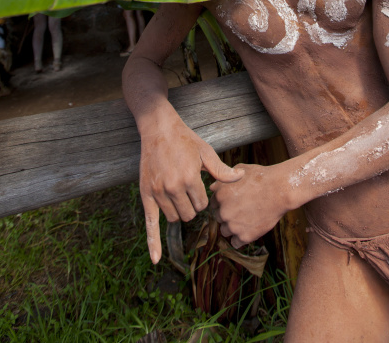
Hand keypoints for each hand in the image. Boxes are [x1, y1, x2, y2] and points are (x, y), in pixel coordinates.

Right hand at [139, 118, 243, 263]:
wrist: (159, 129)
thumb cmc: (185, 140)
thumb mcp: (206, 153)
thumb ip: (222, 170)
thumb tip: (241, 177)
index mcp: (190, 178)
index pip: (202, 205)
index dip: (203, 197)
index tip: (200, 183)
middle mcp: (173, 188)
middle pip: (189, 214)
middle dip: (193, 205)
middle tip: (190, 189)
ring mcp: (158, 193)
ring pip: (174, 218)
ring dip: (179, 210)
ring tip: (179, 192)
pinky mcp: (146, 195)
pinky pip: (149, 224)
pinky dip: (153, 243)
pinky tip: (155, 259)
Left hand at [209, 163, 289, 248]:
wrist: (279, 189)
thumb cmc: (261, 177)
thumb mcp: (239, 170)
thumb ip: (223, 180)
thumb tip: (213, 187)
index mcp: (220, 195)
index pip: (213, 204)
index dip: (222, 203)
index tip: (232, 202)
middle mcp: (223, 212)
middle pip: (218, 217)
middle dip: (227, 214)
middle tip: (241, 209)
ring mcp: (233, 225)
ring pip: (225, 231)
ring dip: (232, 227)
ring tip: (245, 219)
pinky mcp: (244, 236)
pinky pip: (235, 243)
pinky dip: (240, 238)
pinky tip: (248, 229)